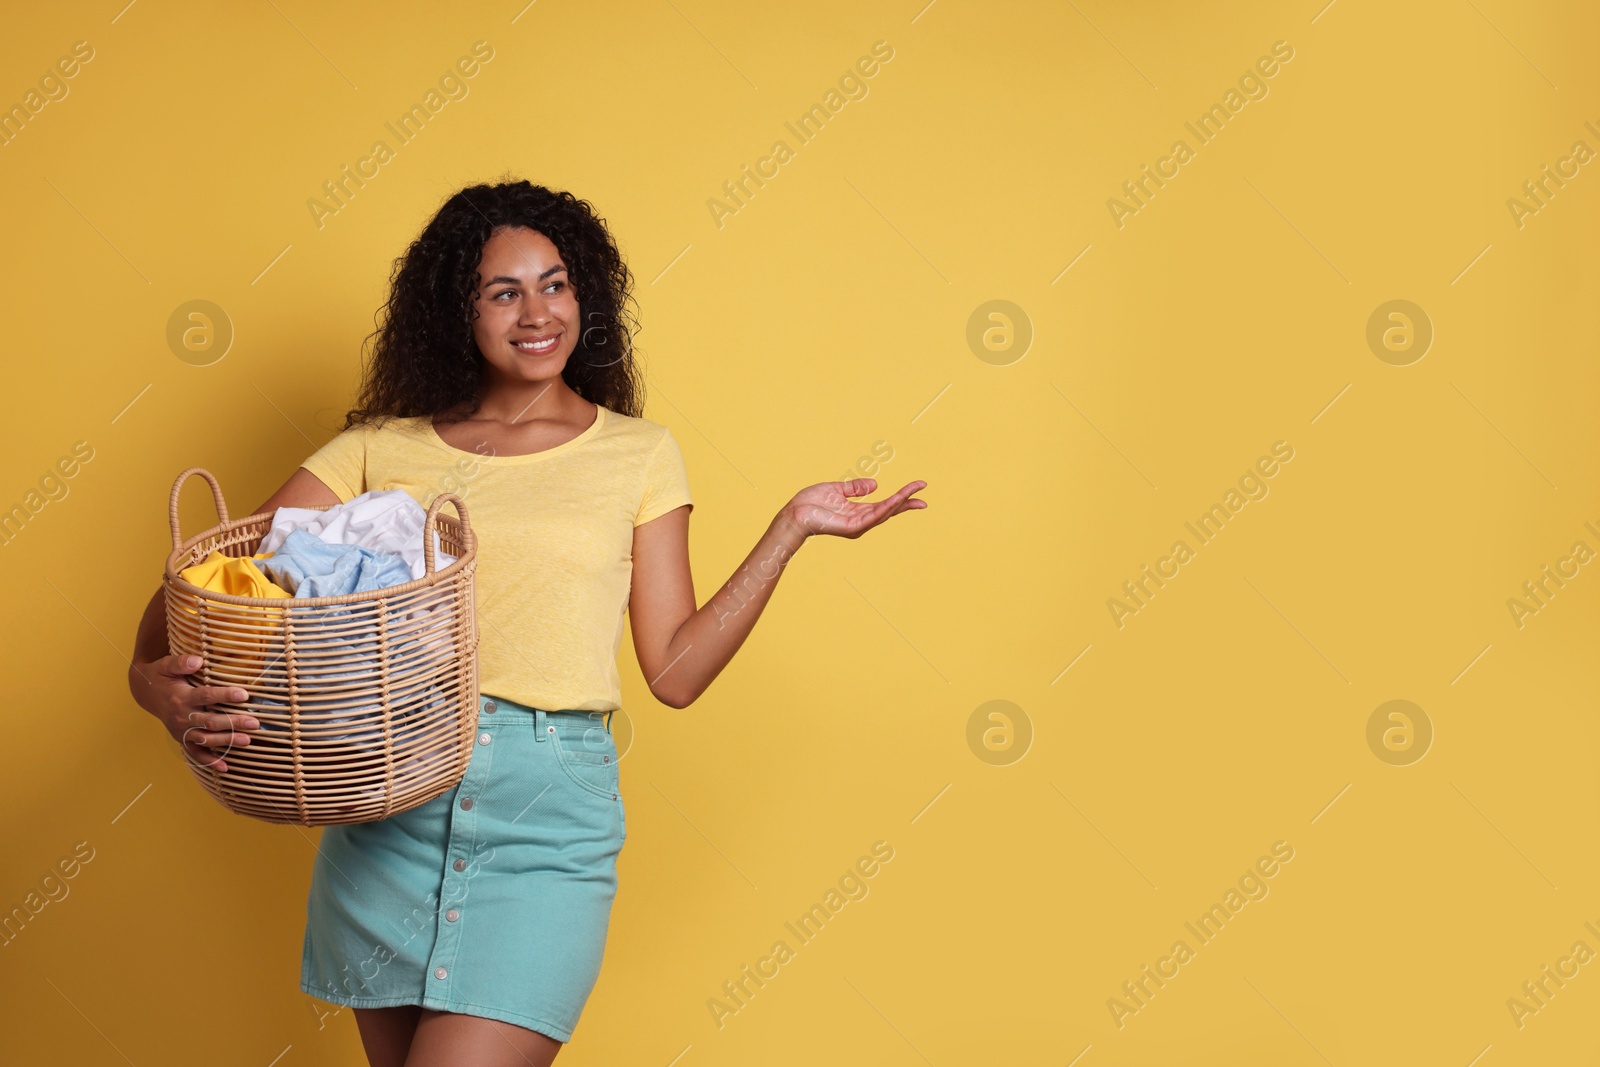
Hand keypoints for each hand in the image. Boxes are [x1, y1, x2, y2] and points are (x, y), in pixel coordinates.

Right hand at [128, 654, 257, 772]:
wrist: (145, 692)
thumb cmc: (161, 675)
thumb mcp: (167, 665)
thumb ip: (181, 662)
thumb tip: (198, 661)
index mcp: (180, 697)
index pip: (206, 696)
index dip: (225, 696)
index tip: (244, 695)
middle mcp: (181, 717)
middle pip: (210, 721)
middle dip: (233, 723)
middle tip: (255, 723)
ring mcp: (181, 730)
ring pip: (206, 739)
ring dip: (227, 741)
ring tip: (248, 740)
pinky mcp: (182, 738)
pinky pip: (195, 753)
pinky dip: (209, 761)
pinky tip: (225, 767)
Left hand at [784, 478, 927, 539]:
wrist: (795, 513)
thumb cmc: (811, 502)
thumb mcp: (837, 490)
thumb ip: (855, 488)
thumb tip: (875, 484)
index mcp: (858, 512)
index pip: (885, 505)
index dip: (901, 498)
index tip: (918, 490)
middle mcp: (862, 521)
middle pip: (890, 509)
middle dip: (907, 500)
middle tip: (924, 490)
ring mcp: (859, 525)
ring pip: (885, 511)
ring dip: (901, 500)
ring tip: (916, 489)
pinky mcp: (853, 527)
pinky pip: (874, 515)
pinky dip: (887, 507)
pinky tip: (897, 499)